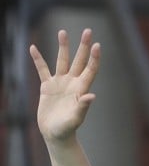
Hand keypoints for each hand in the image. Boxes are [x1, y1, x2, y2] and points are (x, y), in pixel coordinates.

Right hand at [30, 28, 100, 143]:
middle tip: (88, 31)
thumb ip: (83, 107)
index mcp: (81, 89)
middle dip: (83, 46)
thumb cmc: (67, 129)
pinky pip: (42, 69)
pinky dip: (38, 59)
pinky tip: (33, 48)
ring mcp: (60, 83)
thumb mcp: (76, 118)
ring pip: (61, 61)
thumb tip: (91, 96)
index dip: (94, 58)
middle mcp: (72, 83)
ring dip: (63, 47)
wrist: (55, 134)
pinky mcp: (47, 87)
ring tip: (63, 31)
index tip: (97, 45)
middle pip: (79, 60)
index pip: (90, 70)